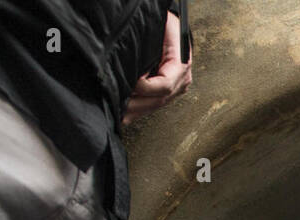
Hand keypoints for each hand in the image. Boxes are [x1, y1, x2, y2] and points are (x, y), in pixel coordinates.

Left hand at [122, 11, 191, 126]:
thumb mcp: (159, 30)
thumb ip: (149, 49)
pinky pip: (153, 103)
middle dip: (136, 105)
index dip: (144, 87)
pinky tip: (125, 115)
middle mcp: (182, 80)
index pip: (164, 86)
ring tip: (119, 115)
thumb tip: (136, 72)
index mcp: (181, 66)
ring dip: (136, 111)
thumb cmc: (165, 24)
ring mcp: (177, 88)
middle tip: (118, 106)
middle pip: (159, 100)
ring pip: (156, 105)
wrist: (172, 26)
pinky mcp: (168, 91)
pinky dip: (138, 109)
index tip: (128, 82)